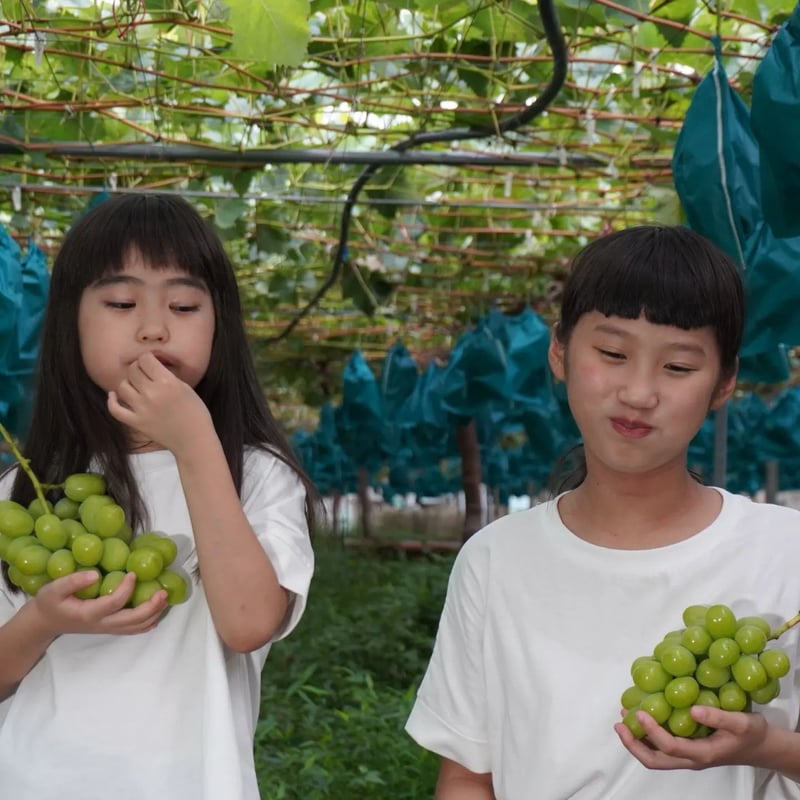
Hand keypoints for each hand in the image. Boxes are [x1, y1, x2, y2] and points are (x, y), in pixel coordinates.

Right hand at [31, 570, 167, 636]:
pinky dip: (146, 623)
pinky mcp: (109, 628)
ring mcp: (106, 628)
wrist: (45, 622)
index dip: (126, 588)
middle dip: (151, 607)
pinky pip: (131, 630)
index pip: (114, 603)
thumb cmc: (50, 603)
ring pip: (135, 627)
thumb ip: (73, 581)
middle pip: (132, 620)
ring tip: (164, 599)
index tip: (132, 573)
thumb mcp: (54, 589)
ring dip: (153, 614)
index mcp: (89, 613)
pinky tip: (157, 614)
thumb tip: (96, 573)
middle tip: (163, 592)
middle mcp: (101, 624)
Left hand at [107, 352, 212, 454]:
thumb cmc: (196, 413)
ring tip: (135, 386)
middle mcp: (152, 394)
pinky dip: (112, 401)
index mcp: (167, 382)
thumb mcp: (186, 388)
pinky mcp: (136, 422)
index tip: (151, 363)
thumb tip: (152, 366)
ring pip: (122, 386)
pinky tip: (114, 396)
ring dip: (128, 383)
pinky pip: (115, 409)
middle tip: (143, 373)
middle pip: (133, 371)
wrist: (194, 440)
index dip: (147, 358)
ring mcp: (142, 409)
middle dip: (137, 368)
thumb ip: (167, 376)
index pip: (146, 359)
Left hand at [614, 705, 768, 769]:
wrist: (762, 747)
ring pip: (656, 757)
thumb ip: (719, 717)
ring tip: (624, 718)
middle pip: (655, 760)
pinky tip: (642, 717)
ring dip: (637, 741)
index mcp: (702, 754)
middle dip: (633, 744)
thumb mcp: (742, 722)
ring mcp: (688, 757)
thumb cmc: (752, 734)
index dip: (651, 731)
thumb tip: (692, 708)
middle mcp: (691, 759)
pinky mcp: (688, 749)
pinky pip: (662, 748)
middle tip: (619, 723)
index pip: (669, 747)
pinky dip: (647, 736)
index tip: (639, 712)